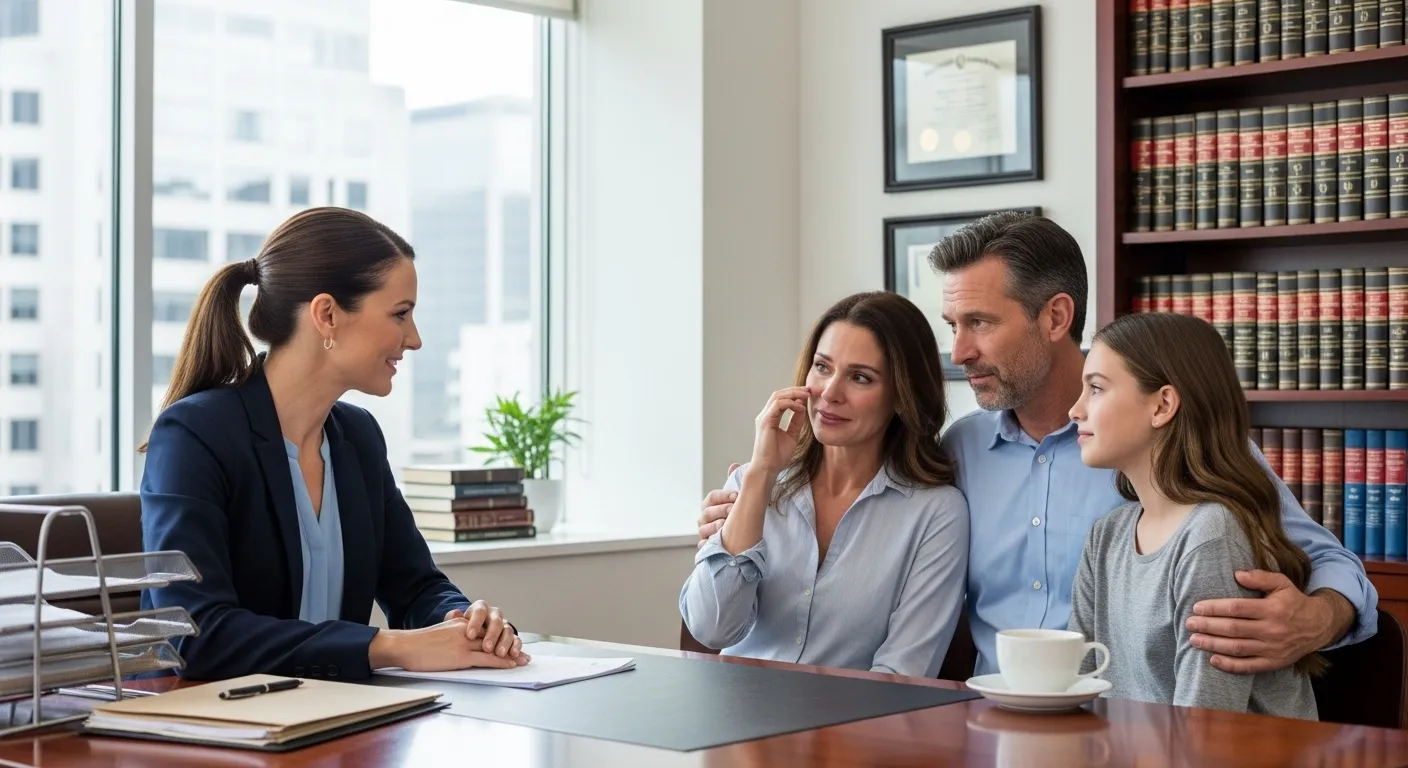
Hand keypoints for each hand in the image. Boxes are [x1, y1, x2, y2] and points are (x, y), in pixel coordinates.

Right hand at [369, 618, 530, 671]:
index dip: (502, 638)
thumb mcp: (440, 629)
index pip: (488, 630)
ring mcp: (465, 643)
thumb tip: (459, 618)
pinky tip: (510, 665)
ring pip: (494, 648)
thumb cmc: (418, 642)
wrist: (405, 645)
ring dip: (511, 656)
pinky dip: (500, 662)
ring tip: (522, 661)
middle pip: (495, 638)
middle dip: (511, 647)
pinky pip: (486, 659)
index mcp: (462, 625)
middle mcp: (466, 631)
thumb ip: (453, 625)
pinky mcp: (461, 656)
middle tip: (524, 654)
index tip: (513, 644)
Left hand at [445, 601, 523, 658]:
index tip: (470, 635)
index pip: (480, 612)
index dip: (476, 623)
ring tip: (499, 653)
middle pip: (496, 621)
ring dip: (505, 642)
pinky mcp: (511, 637)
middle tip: (486, 647)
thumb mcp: (454, 623)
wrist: (470, 635)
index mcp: (480, 608)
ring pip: (508, 630)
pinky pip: (516, 640)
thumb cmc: (461, 630)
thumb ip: (453, 619)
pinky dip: (516, 647)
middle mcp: (494, 615)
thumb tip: (455, 613)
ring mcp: (504, 625)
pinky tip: (513, 654)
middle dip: (492, 635)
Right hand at [697, 463, 740, 548]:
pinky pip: (703, 546)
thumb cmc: (736, 515)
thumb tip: (733, 466)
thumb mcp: (737, 499)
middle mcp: (704, 518)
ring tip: (726, 525)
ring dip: (715, 526)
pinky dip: (708, 544)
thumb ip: (734, 482)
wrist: (740, 537)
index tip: (737, 495)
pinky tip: (717, 542)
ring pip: (704, 529)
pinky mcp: (706, 546)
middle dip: (721, 510)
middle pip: (707, 512)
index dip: (723, 496)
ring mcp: (704, 532)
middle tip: (734, 509)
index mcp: (710, 505)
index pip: (712, 497)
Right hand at [751, 387, 808, 474]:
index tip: (808, 394)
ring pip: (777, 397)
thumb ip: (796, 422)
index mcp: (769, 418)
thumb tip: (802, 408)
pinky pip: (778, 406)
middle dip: (794, 390)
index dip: (794, 394)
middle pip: (778, 394)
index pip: (780, 399)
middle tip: (809, 390)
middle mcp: (765, 416)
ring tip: (806, 395)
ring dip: (793, 394)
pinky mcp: (765, 422)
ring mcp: (763, 418)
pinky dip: (790, 404)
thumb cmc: (777, 456)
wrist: (768, 469)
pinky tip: (800, 407)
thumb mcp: (792, 435)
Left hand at [1185, 570, 1340, 673]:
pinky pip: (1249, 666)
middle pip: (1233, 629)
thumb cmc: (1293, 601)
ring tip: (1194, 640)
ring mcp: (1273, 649)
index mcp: (1272, 609)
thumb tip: (1237, 574)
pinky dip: (1230, 665)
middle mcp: (1272, 630)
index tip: (1197, 608)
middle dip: (1208, 626)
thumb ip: (1260, 577)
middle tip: (1189, 623)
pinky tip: (1213, 660)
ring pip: (1238, 648)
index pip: (1237, 609)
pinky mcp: (1274, 662)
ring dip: (1213, 645)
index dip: (1215, 608)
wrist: (1319, 626)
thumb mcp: (1282, 583)